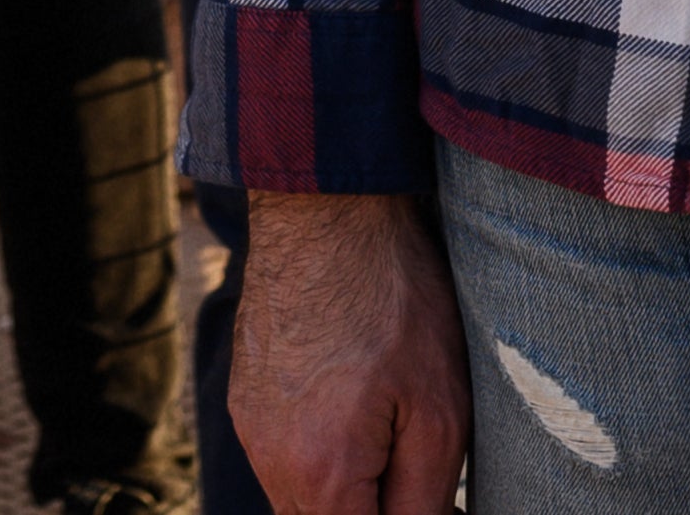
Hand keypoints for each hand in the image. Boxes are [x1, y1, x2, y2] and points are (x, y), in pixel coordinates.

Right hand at [233, 189, 468, 514]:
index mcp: (320, 475)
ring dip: (344, 492)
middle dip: (371, 512)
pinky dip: (317, 455)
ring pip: (297, 498)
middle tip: (421, 479)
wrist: (325, 205)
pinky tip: (355, 407)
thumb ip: (423, 500)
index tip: (444, 507)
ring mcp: (250, 424)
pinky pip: (279, 455)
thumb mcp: (440, 411)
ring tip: (392, 437)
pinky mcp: (245, 391)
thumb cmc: (393, 301)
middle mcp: (269, 459)